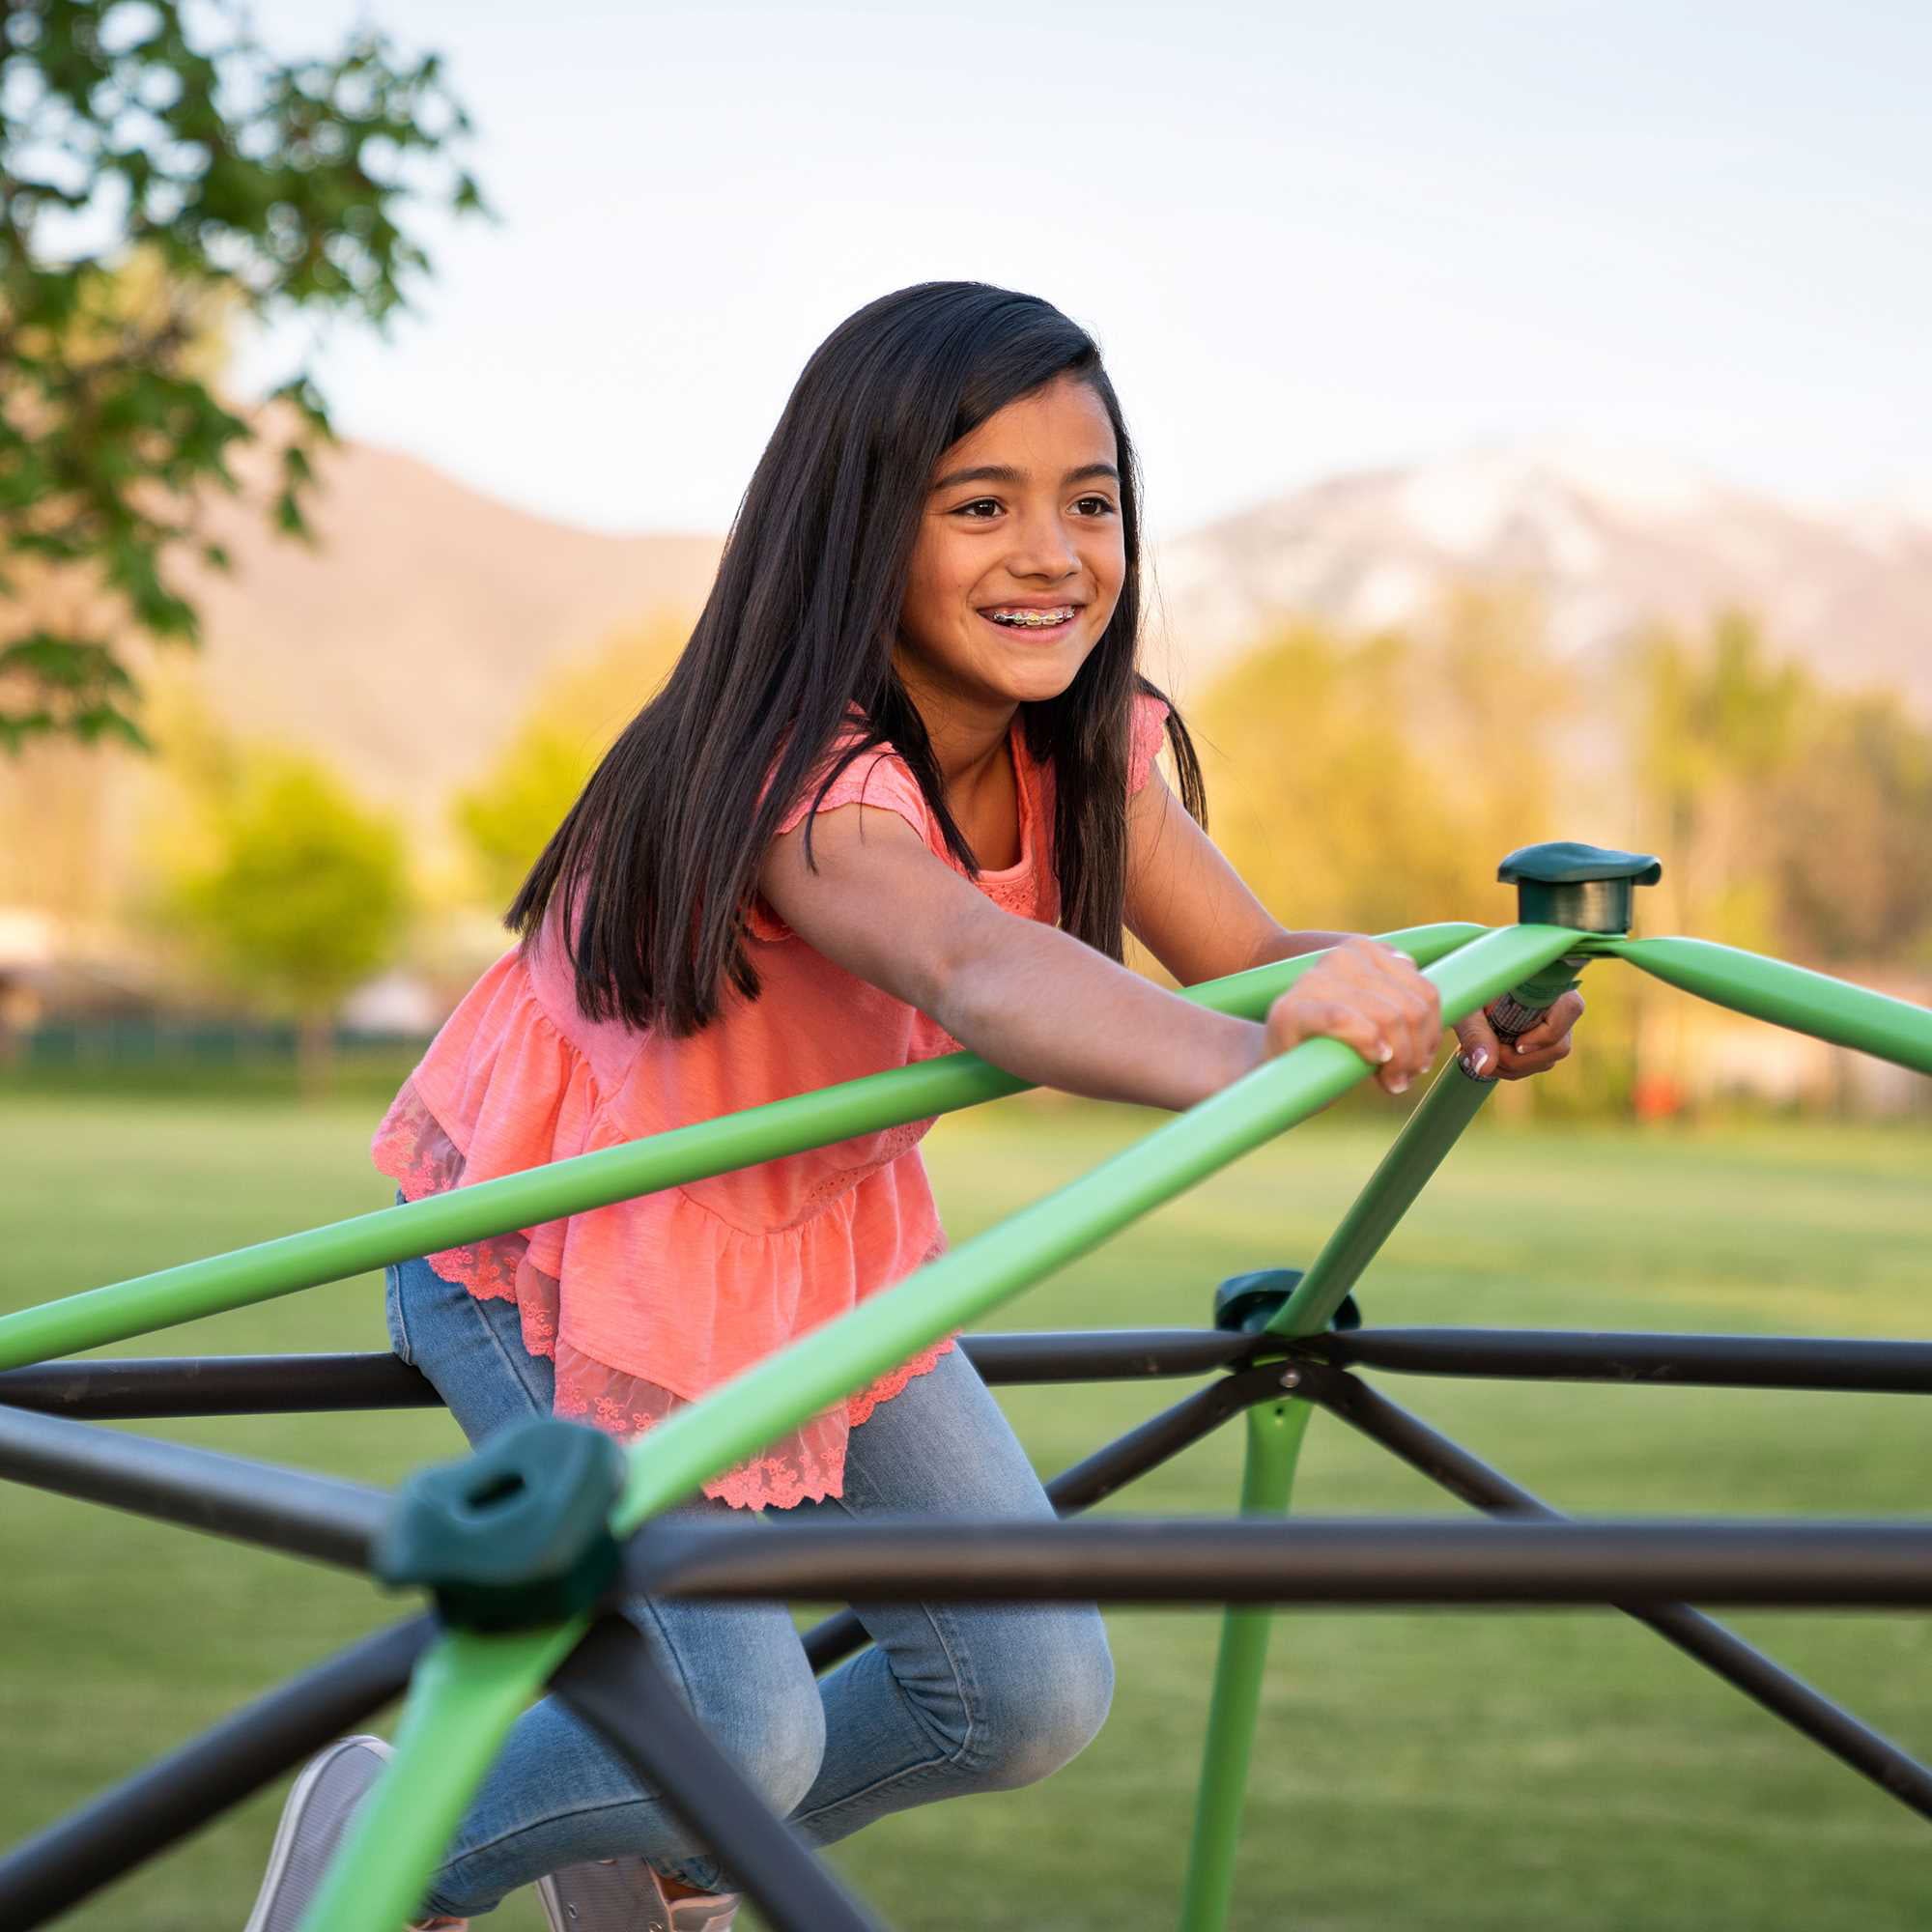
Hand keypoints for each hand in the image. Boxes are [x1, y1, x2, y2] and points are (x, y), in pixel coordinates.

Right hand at [1262, 937, 1441, 1095]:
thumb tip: (1471, 1037)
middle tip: (1402, 1078)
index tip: (1420, 1061)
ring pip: (1387, 1017)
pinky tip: (1374, 1058)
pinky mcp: (1291, 1010)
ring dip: (1398, 1059)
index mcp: (1364, 950)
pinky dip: (1367, 1041)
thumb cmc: (1330, 1046)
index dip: (1432, 1033)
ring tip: (1388, 1080)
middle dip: (1416, 1052)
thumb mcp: (1375, 1019)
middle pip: (1411, 1007)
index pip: (1426, 991)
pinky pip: (1345, 1020)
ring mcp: (1313, 980)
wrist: (1268, 1062)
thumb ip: (1409, 1008)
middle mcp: (1340, 956)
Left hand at [1452, 990, 1585, 1080]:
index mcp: (1547, 982)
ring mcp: (1556, 1025)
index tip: (1517, 1045)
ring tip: (1481, 1057)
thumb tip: (1485, 1067)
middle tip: (1488, 1054)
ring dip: (1515, 1067)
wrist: (1468, 988)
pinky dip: (1515, 1068)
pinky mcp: (1546, 1040)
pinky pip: (1540, 1063)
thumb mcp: (1467, 1008)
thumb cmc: (1469, 990)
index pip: (1570, 1008)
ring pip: (1549, 1059)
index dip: (1546, 1034)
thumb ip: (1475, 1033)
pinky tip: (1491, 1058)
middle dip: (1522, 1060)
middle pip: (1560, 1045)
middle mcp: (1559, 1004)